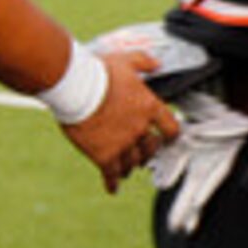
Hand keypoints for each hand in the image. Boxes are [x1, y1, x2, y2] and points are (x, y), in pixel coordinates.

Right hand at [61, 49, 179, 191]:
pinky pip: (111, 174)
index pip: (171, 128)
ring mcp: (123, 144)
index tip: (167, 138)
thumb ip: (144, 61)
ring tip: (126, 168)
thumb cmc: (99, 71)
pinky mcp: (103, 156)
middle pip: (150, 149)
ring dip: (130, 165)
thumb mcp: (126, 59)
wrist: (76, 87)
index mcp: (149, 107)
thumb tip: (157, 63)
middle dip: (147, 152)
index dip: (170, 134)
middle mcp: (140, 129)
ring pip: (132, 163)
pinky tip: (113, 188)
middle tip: (143, 154)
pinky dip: (113, 182)